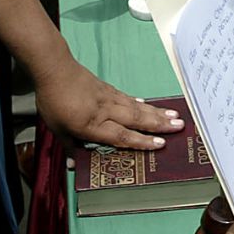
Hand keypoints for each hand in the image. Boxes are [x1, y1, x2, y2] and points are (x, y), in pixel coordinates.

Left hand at [33, 56, 183, 149]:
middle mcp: (105, 111)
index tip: (160, 144)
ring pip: (136, 107)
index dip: (141, 141)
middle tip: (180, 127)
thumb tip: (74, 165)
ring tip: (175, 116)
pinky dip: (140, 102)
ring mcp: (108, 98)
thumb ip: (69, 146)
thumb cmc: (53, 100)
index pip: (120, 135)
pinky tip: (149, 105)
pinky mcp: (107, 88)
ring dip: (156, 112)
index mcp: (92, 124)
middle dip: (159, 124)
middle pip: (135, 119)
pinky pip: (127, 97)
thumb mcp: (56, 128)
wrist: (54, 68)